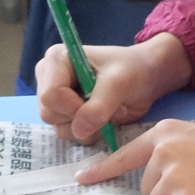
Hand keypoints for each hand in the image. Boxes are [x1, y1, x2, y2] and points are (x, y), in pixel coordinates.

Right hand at [36, 33, 191, 143]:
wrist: (145, 78)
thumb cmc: (132, 70)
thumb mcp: (119, 83)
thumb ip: (99, 106)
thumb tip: (79, 130)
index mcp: (56, 60)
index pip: (50, 95)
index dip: (72, 107)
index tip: (98, 104)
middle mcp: (49, 79)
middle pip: (50, 114)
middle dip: (81, 117)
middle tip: (107, 106)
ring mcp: (57, 99)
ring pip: (59, 128)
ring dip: (88, 127)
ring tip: (108, 110)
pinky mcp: (66, 115)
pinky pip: (70, 134)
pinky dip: (90, 132)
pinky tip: (104, 118)